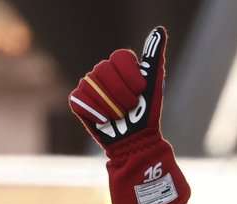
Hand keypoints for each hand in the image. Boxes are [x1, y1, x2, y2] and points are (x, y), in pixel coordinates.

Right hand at [69, 26, 167, 151]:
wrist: (135, 141)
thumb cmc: (146, 114)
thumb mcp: (154, 84)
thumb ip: (154, 57)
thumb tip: (159, 30)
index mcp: (120, 65)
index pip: (120, 56)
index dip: (131, 76)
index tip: (141, 90)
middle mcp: (103, 72)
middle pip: (104, 70)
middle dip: (122, 93)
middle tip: (131, 107)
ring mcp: (89, 85)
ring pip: (93, 84)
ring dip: (110, 105)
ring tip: (119, 115)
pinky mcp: (78, 100)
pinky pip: (80, 98)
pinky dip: (95, 111)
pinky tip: (105, 120)